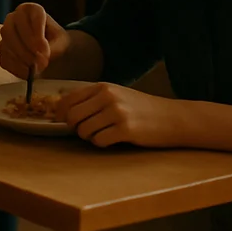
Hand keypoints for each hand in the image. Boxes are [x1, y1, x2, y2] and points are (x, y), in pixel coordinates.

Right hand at [0, 3, 69, 79]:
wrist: (49, 52)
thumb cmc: (55, 41)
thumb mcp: (61, 42)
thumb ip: (54, 47)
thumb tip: (42, 56)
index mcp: (31, 10)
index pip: (30, 14)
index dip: (36, 32)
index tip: (44, 48)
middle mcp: (14, 18)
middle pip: (10, 29)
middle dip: (25, 47)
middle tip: (39, 60)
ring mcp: (6, 34)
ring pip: (5, 44)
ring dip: (22, 58)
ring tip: (36, 67)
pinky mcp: (3, 50)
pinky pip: (4, 58)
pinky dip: (16, 67)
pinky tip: (28, 71)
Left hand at [57, 82, 179, 148]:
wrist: (170, 117)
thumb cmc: (141, 107)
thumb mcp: (116, 94)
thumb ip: (93, 98)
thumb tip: (64, 110)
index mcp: (103, 86)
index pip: (68, 98)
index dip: (61, 112)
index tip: (60, 121)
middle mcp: (108, 96)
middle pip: (73, 116)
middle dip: (74, 127)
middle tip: (84, 130)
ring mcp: (117, 113)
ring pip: (84, 130)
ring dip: (88, 137)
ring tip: (101, 134)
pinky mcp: (125, 130)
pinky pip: (99, 141)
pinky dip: (101, 144)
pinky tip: (111, 139)